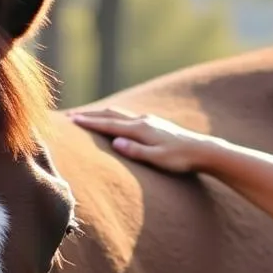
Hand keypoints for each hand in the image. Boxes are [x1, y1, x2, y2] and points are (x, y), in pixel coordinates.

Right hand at [67, 107, 220, 173]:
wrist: (203, 151)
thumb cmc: (180, 159)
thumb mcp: (158, 158)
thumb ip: (136, 151)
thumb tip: (116, 142)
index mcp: (140, 129)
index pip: (109, 125)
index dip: (89, 123)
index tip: (70, 120)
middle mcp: (142, 121)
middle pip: (110, 114)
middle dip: (89, 115)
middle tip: (69, 116)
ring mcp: (149, 120)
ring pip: (118, 113)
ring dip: (100, 114)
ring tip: (86, 116)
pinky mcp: (154, 124)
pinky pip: (127, 117)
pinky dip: (113, 116)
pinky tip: (113, 120)